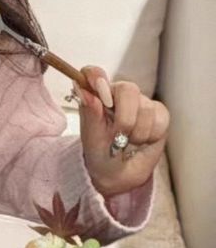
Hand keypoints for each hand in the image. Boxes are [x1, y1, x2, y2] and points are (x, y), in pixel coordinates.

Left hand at [77, 66, 168, 196]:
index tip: (98, 90)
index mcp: (96, 96)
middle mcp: (117, 95)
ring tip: (128, 142)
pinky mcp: (158, 114)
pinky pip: (160, 119)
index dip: (95, 76)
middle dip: (125, 118)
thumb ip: (90, 113)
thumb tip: (87, 92)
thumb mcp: (91, 137)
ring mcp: (139, 103)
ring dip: (137, 133)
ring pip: (146, 107)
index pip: (93, 73)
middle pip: (127, 88)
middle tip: (119, 136)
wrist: (118, 174)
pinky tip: (142, 141)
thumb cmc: (100, 153)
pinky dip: (151, 135)